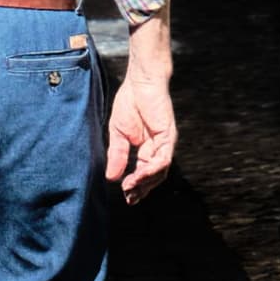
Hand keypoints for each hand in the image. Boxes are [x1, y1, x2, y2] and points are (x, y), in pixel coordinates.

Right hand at [106, 46, 176, 207]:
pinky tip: (139, 174)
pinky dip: (152, 169)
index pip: (144, 173)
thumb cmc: (130, 103)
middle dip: (141, 189)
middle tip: (128, 198)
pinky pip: (163, 158)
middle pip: (154, 177)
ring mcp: (165, 143)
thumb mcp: (118, 134)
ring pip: (160, 171)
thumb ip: (117, 155)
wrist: (140, 82)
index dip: (136, 187)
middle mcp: (158, 148)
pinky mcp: (168, 136)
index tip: (125, 196)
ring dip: (145, 182)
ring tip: (130, 187)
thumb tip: (111, 178)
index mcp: (147, 148)